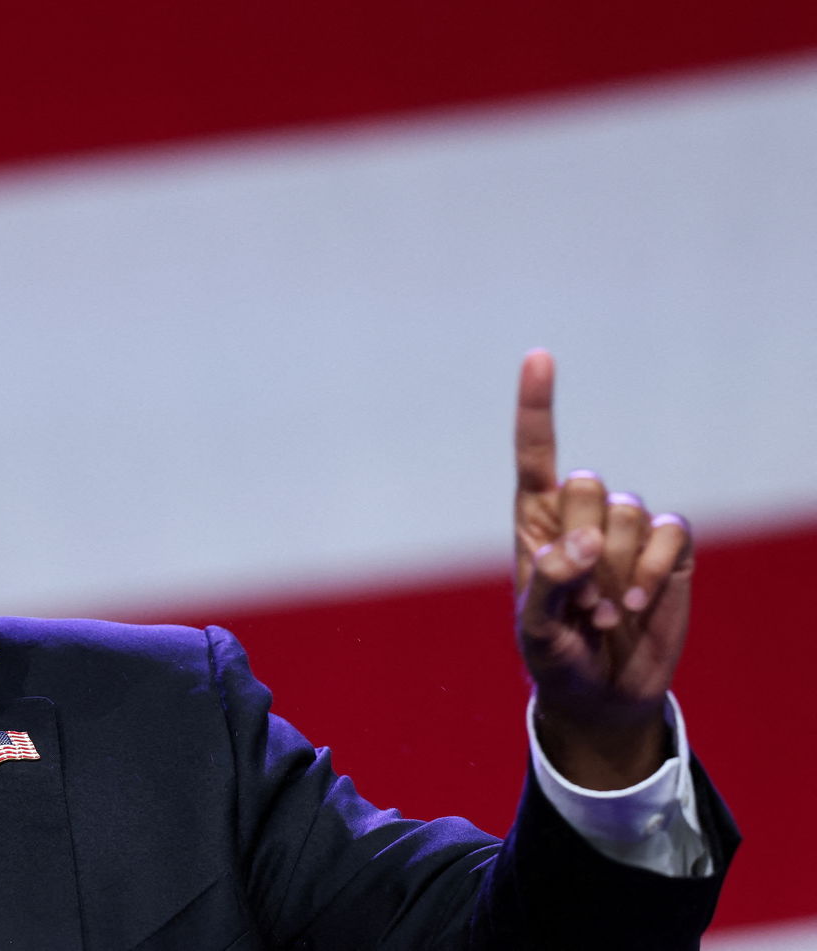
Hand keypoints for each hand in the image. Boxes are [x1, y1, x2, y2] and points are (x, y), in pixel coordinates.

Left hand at [513, 350, 693, 788]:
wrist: (601, 695)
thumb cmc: (554, 656)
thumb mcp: (534, 630)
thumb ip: (550, 583)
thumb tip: (584, 543)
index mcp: (534, 521)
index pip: (535, 453)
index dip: (537, 405)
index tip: (540, 356)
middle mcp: (580, 516)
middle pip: (587, 485)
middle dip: (582, 543)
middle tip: (576, 598)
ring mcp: (627, 532)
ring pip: (629, 511)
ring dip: (617, 569)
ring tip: (602, 611)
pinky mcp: (669, 552)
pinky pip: (671, 531)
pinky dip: (654, 569)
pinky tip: (637, 603)